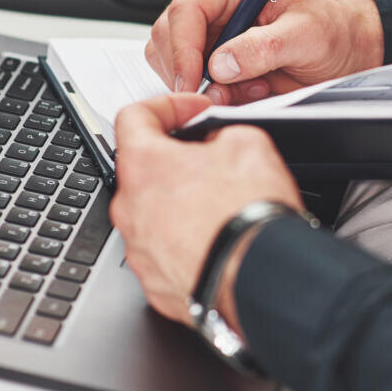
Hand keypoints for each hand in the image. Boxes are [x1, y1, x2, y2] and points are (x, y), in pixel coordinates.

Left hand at [111, 93, 301, 324]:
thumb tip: (217, 143)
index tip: (191, 113)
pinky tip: (217, 239)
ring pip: (153, 214)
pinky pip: (165, 252)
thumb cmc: (249, 216)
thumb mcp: (248, 142)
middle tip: (213, 161)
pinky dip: (186, 242)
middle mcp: (130, 209)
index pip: (135, 117)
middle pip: (144, 170)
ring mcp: (140, 250)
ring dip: (180, 204)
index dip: (167, 106)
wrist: (261, 279)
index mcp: (145, 166)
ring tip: (221, 206)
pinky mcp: (155, 284)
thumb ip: (220, 133)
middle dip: (177, 161)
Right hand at [146, 0, 384, 104]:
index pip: (188, 8)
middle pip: (170, 33)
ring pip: (172, 56)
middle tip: (219, 94)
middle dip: (189, 70)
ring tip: (247, 87)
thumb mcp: (307, 36)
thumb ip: (264, 48)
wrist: (347, 49)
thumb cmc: (333, 30)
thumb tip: (222, 65)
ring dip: (202, 83)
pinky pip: (191, 75)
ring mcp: (213, 26)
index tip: (193, 82)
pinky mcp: (214, 52)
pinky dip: (213, 91)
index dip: (183, 48)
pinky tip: (245, 89)